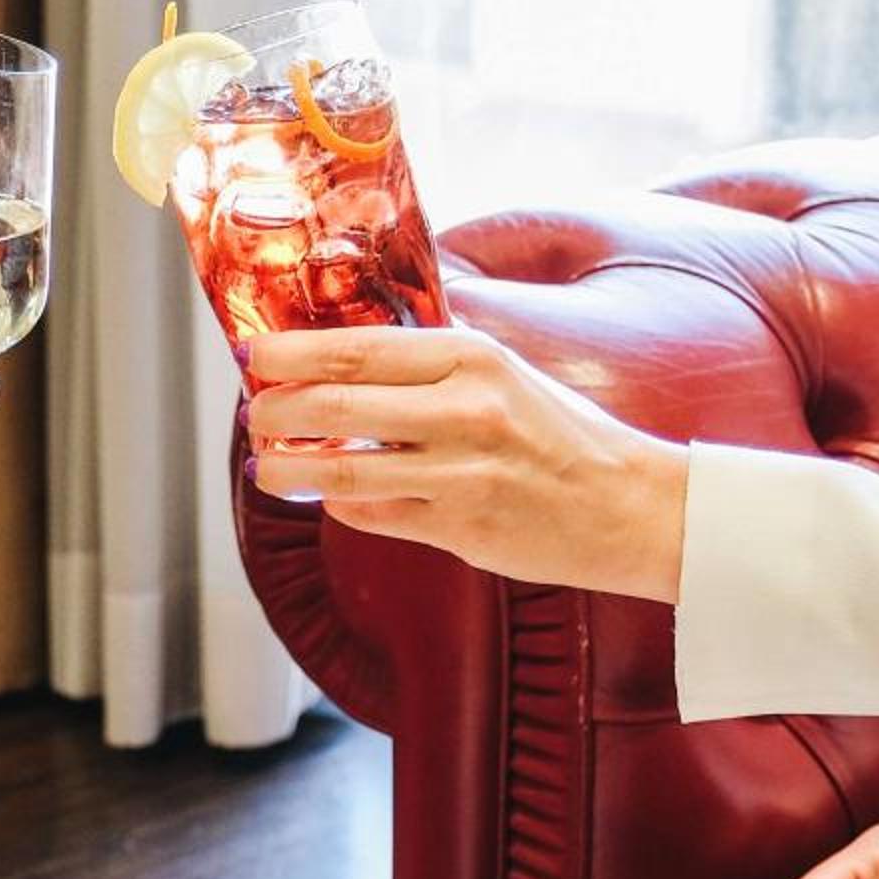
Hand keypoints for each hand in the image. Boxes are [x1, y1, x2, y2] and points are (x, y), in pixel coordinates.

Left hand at [244, 327, 687, 597]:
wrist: (626, 505)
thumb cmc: (557, 435)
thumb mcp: (500, 372)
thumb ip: (427, 364)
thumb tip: (336, 359)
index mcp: (473, 358)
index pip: (358, 348)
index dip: (291, 354)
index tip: (252, 357)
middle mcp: (465, 411)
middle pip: (336, 406)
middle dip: (276, 412)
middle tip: (255, 415)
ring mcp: (461, 475)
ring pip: (343, 473)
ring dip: (289, 471)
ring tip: (267, 468)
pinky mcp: (459, 530)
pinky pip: (375, 517)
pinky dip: (344, 506)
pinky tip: (335, 496)